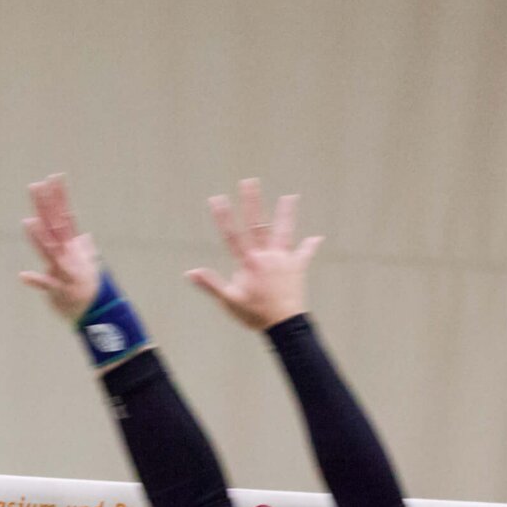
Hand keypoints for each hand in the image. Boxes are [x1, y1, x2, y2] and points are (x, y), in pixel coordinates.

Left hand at [20, 173, 100, 320]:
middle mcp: (68, 255)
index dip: (59, 196)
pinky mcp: (59, 290)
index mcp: (72, 247)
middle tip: (36, 185)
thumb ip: (84, 248)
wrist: (98, 312)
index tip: (54, 177)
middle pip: (55, 226)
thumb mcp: (88, 265)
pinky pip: (46, 285)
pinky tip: (23, 275)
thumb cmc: (89, 288)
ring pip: (50, 251)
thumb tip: (85, 237)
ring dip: (40, 237)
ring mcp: (64, 271)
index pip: (65, 216)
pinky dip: (36, 280)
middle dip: (46, 206)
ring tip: (28, 221)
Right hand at [187, 179, 322, 330]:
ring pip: (284, 232)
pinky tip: (316, 238)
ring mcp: (283, 259)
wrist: (283, 324)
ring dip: (286, 213)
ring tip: (290, 196)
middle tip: (249, 182)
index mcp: (249, 262)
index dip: (223, 217)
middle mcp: (266, 256)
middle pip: (257, 224)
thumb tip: (190, 272)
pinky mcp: (297, 267)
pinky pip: (304, 254)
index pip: (232, 235)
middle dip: (252, 202)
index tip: (217, 198)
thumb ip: (210, 284)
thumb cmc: (255, 314)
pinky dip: (309, 246)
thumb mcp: (228, 301)